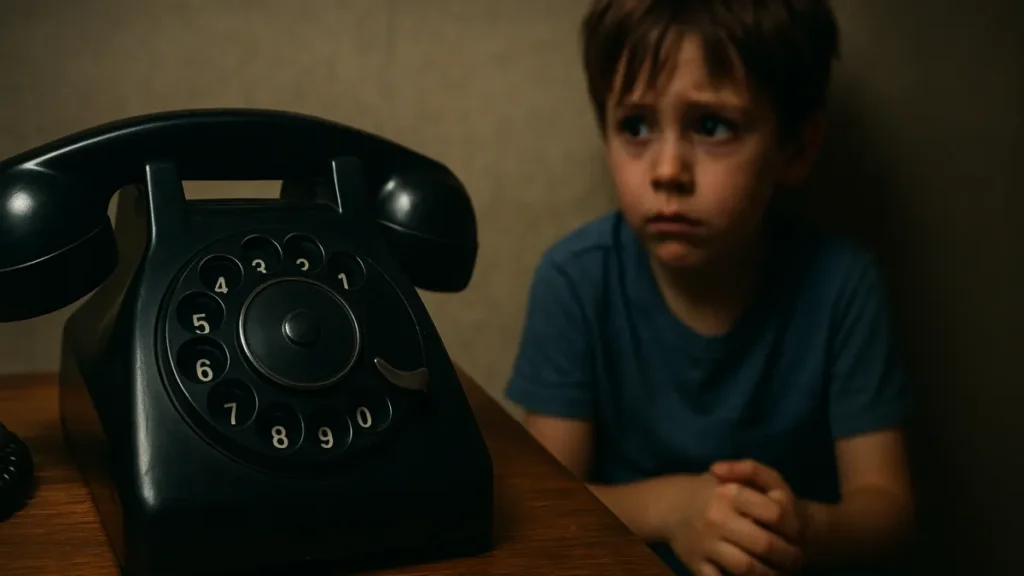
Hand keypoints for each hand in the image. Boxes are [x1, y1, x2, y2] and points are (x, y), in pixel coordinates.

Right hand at [666, 473, 803, 575]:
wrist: (669, 504)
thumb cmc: (712, 490)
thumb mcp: (734, 474)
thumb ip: (758, 474)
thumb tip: (781, 499)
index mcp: (729, 493)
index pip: (775, 513)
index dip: (793, 526)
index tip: (798, 533)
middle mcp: (717, 518)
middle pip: (764, 544)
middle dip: (788, 557)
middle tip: (797, 561)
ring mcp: (705, 543)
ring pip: (744, 567)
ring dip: (769, 575)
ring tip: (780, 574)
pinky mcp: (695, 563)